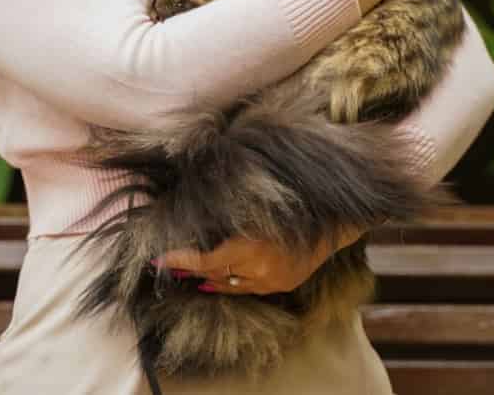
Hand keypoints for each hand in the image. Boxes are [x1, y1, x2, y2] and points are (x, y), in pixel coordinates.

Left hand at [154, 225, 363, 295]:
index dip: (181, 262)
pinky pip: (246, 288)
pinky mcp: (280, 286)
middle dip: (191, 269)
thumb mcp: (257, 209)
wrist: (333, 224)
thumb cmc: (293, 205)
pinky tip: (215, 280)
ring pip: (229, 286)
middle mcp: (260, 270)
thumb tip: (196, 220)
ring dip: (207, 278)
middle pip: (215, 276)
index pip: (206, 262)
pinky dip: (228, 283)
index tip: (159, 259)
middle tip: (167, 264)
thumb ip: (228, 218)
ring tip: (187, 273)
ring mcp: (271, 282)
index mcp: (252, 248)